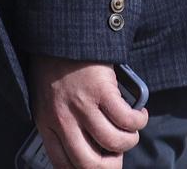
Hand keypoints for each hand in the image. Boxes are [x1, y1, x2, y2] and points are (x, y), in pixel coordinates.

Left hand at [29, 55, 149, 168]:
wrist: (62, 32)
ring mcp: (82, 105)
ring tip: (131, 129)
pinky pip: (127, 119)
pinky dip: (139, 120)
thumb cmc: (56, 65)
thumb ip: (63, 124)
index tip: (103, 165)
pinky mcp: (102, 90)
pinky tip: (140, 113)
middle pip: (90, 164)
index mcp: (46, 124)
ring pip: (114, 142)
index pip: (64, 165)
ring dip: (129, 140)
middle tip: (118, 155)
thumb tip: (92, 147)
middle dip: (111, 166)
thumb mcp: (48, 99)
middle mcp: (62, 119)